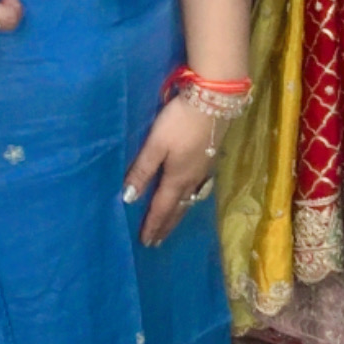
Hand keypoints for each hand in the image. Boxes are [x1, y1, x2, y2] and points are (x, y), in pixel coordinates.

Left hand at [122, 96, 223, 246]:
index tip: (146, 242)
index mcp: (176, 179)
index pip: (162, 208)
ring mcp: (204, 170)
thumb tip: (128, 199)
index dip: (153, 225)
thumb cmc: (179, 123)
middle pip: (178, 208)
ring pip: (189, 199)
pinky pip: (197, 189)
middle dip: (166, 225)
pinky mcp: (210, 159)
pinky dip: (189, 200)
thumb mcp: (156, 145)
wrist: (214, 102)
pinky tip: (190, 195)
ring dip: (179, 214)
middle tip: (157, 241)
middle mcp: (192, 179)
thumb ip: (142, 170)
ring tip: (172, 223)